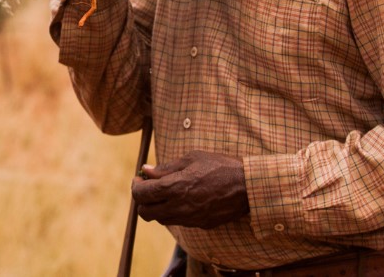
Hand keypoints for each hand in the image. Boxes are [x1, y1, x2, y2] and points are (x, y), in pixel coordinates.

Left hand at [131, 150, 249, 229]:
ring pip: (160, 219)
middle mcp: (179, 206)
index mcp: (175, 187)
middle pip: (145, 212)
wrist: (248, 186)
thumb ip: (166, 167)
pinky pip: (178, 222)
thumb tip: (146, 170)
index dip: (136, 186)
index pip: (141, 194)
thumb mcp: (192, 158)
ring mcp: (189, 218)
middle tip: (148, 188)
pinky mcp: (200, 225)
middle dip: (142, 200)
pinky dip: (173, 212)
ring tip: (166, 193)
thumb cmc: (220, 166)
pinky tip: (182, 199)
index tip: (139, 179)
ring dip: (157, 207)